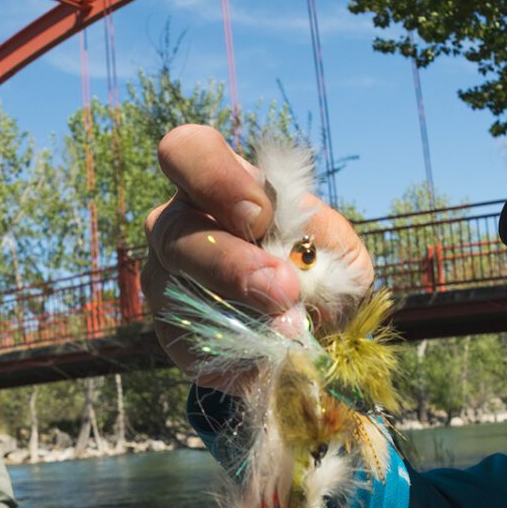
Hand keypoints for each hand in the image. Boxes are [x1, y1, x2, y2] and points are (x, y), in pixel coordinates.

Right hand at [143, 125, 372, 385]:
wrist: (309, 335)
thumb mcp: (341, 249)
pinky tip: (266, 354)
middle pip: (172, 228)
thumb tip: (297, 264)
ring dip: (234, 313)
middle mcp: (181, 224)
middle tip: (282, 290)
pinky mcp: (169, 330)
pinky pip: (184, 341)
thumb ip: (325, 243)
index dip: (218, 181)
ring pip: (174, 289)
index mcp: (220, 183)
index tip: (263, 218)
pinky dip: (230, 348)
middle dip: (229, 262)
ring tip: (287, 331)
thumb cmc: (320, 272)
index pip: (190, 153)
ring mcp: (165, 278)